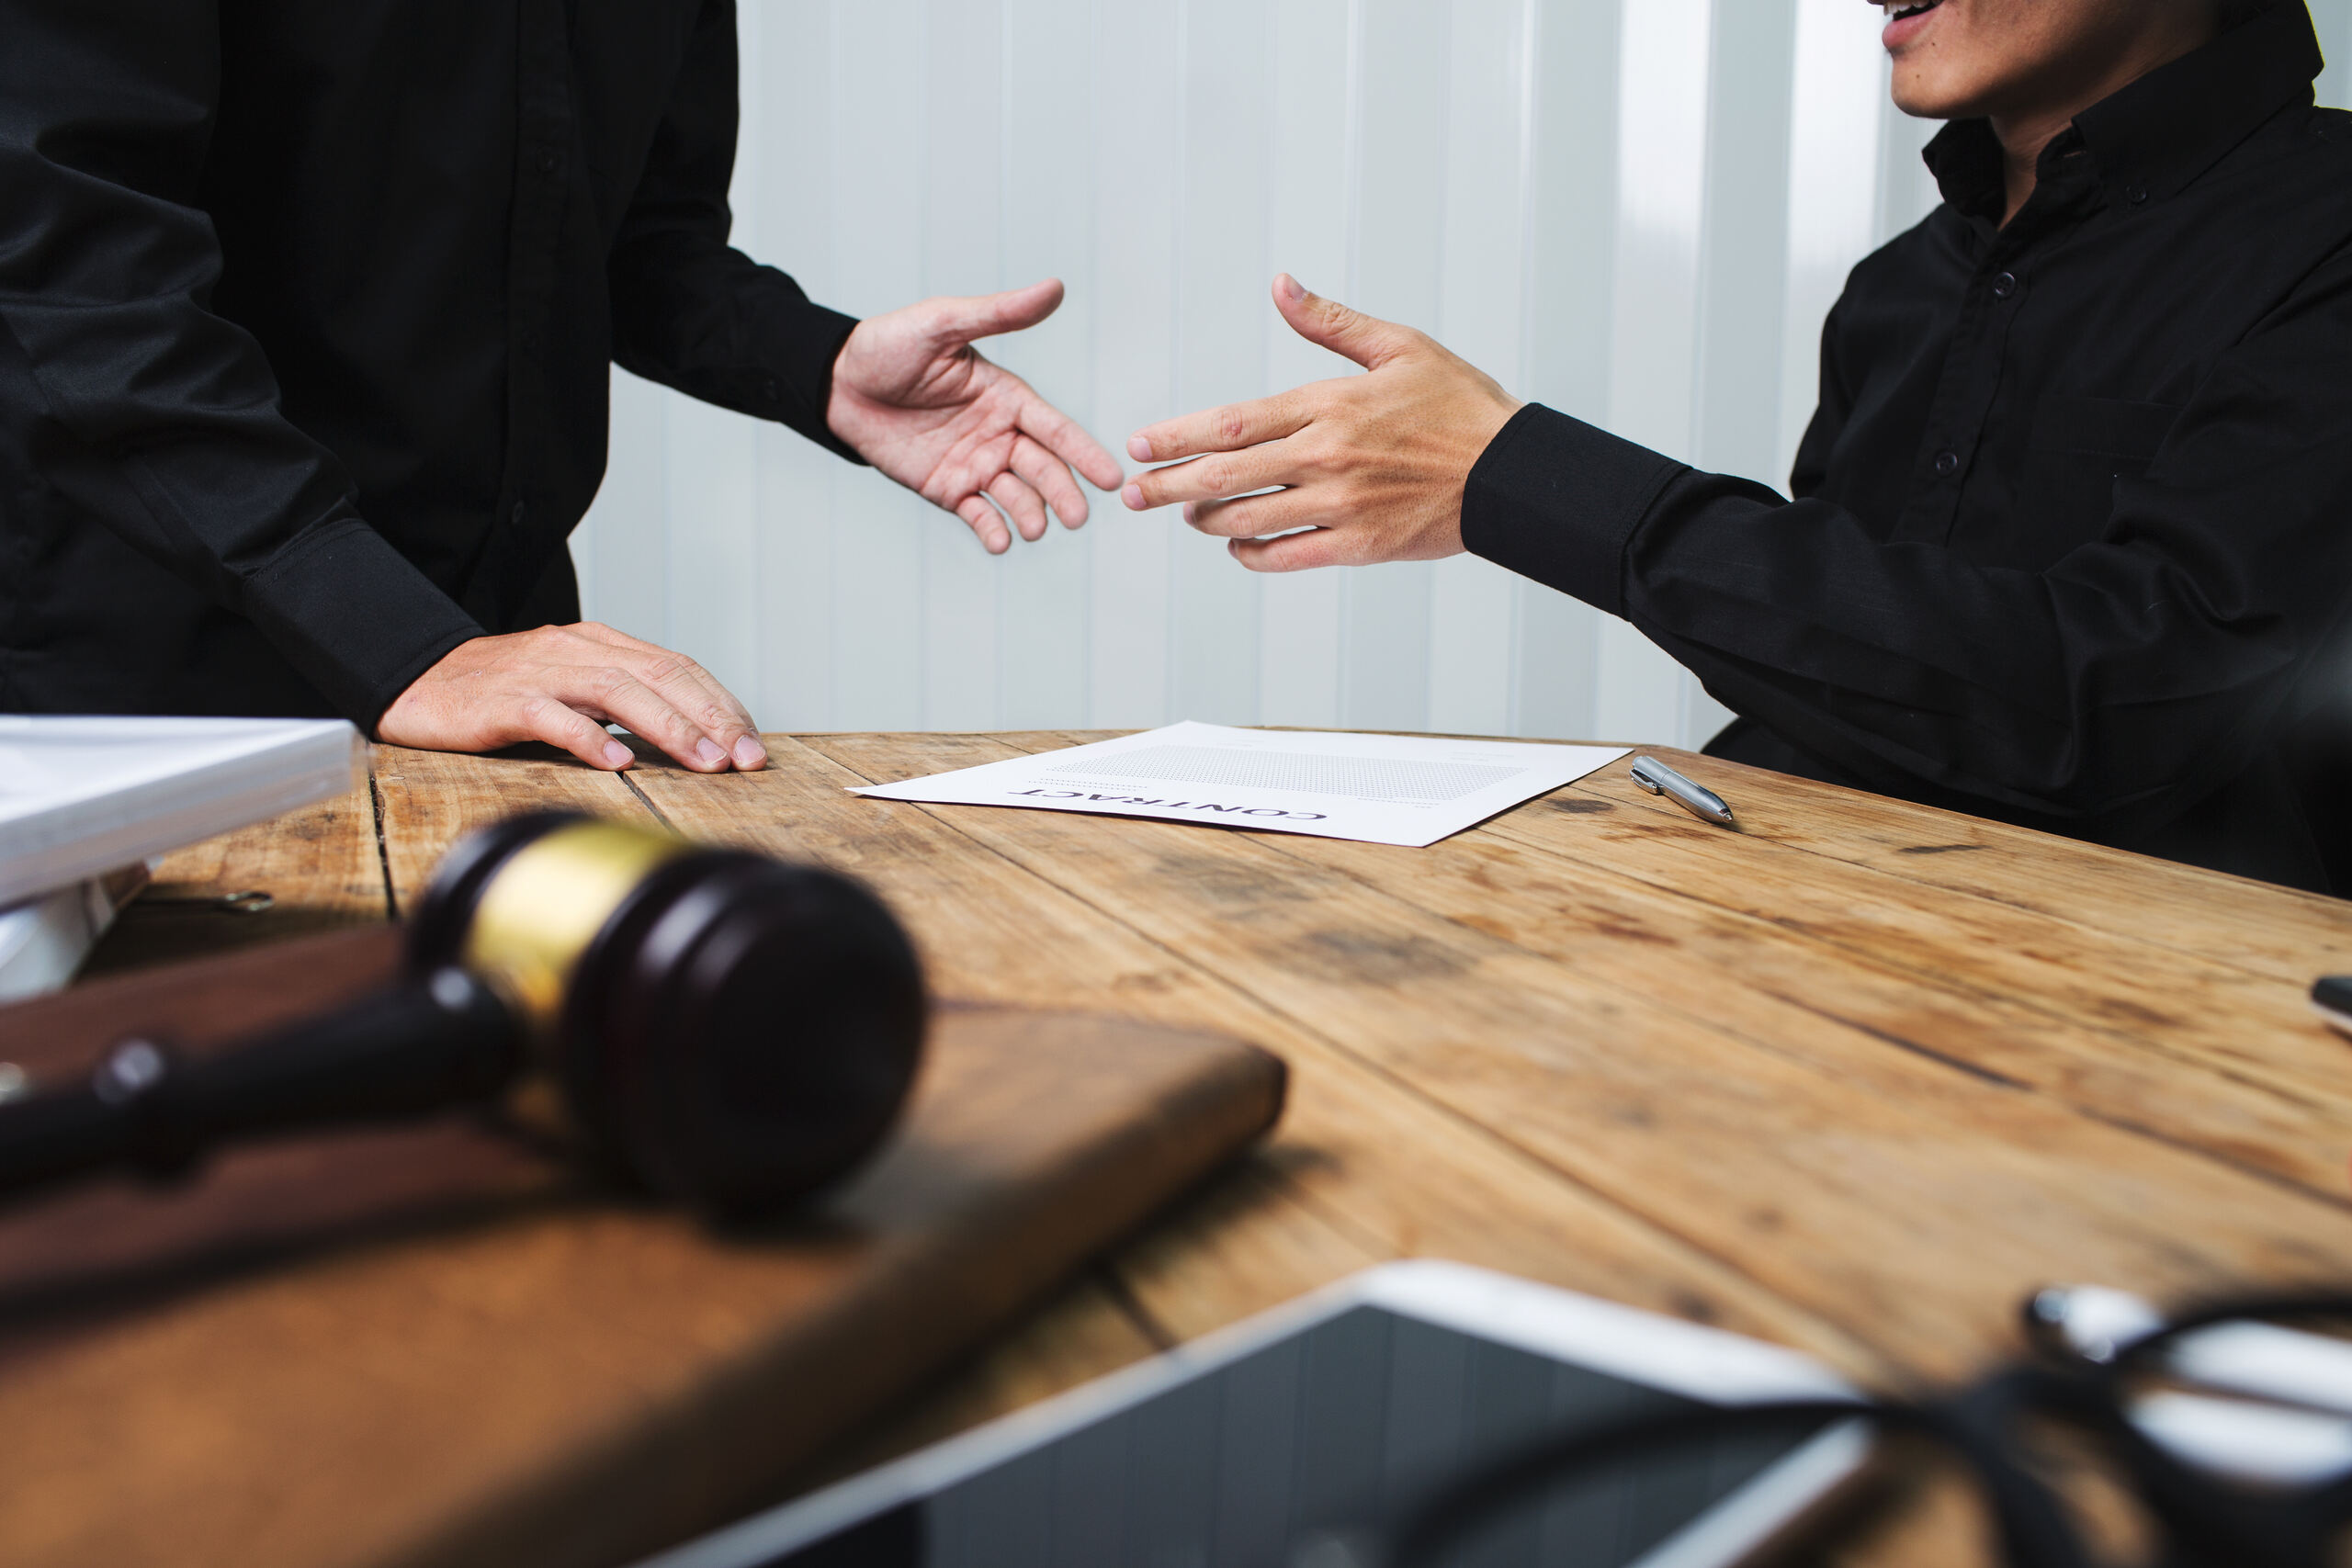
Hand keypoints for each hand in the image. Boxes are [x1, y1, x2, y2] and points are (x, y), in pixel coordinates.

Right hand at [377, 622, 766, 772]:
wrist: (417, 681)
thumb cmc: (501, 694)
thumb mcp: (573, 689)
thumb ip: (623, 703)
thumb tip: (691, 738)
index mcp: (601, 645)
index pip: (678, 667)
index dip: (721, 704)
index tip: (753, 745)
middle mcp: (578, 650)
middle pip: (660, 674)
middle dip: (712, 717)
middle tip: (746, 758)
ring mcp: (541, 673)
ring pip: (618, 690)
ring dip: (669, 726)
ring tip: (704, 761)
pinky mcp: (504, 701)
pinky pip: (552, 716)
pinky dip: (588, 737)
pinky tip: (618, 763)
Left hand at [827, 279, 1125, 552]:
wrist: (836, 383)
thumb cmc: (890, 345)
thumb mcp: (945, 323)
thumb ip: (1000, 314)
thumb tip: (1055, 287)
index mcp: (1006, 397)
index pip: (1055, 428)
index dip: (1083, 452)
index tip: (1111, 476)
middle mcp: (998, 434)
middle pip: (1042, 469)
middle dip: (1063, 493)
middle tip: (1077, 517)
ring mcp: (973, 464)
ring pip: (1014, 496)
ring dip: (1029, 514)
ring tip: (1034, 529)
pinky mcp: (946, 489)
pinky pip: (977, 514)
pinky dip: (991, 530)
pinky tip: (1000, 542)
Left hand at [1120, 274, 1521, 570]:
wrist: (1510, 473)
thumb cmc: (1458, 406)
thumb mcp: (1399, 347)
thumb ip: (1331, 322)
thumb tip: (1281, 287)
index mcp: (1329, 405)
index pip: (1232, 424)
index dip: (1177, 437)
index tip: (1139, 444)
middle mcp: (1326, 458)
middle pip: (1224, 477)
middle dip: (1168, 486)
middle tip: (1131, 494)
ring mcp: (1339, 506)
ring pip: (1247, 519)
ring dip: (1206, 519)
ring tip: (1186, 513)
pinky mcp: (1356, 546)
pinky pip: (1285, 556)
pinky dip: (1251, 553)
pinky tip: (1236, 544)